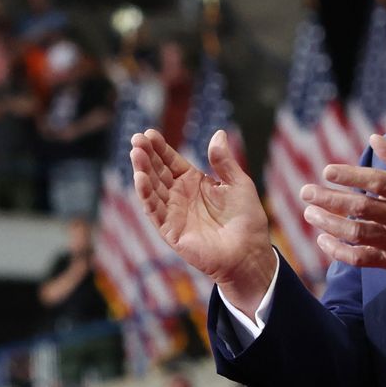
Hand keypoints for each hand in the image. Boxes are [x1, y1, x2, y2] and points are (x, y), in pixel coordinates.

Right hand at [130, 128, 273, 312]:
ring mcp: (174, 213)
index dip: (160, 148)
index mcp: (194, 183)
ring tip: (136, 153)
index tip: (149, 133)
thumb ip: (224, 161)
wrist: (249, 253)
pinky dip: (146, 195)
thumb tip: (219, 133)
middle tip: (136, 139)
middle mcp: (180, 196)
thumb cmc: (247, 220)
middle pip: (158, 172)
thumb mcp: (238, 183)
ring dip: (142, 171)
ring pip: (152, 189)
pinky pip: (155, 211)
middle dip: (146, 156)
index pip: (171, 161)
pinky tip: (140, 178)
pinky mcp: (171, 231)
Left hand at [302, 136, 385, 282]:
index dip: (350, 177)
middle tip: (306, 192)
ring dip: (329, 224)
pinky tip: (323, 240)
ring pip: (357, 234)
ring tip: (309, 213)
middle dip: (329, 199)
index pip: (376, 182)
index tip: (327, 171)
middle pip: (360, 208)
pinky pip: (360, 258)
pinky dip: (339, 252)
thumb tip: (374, 138)